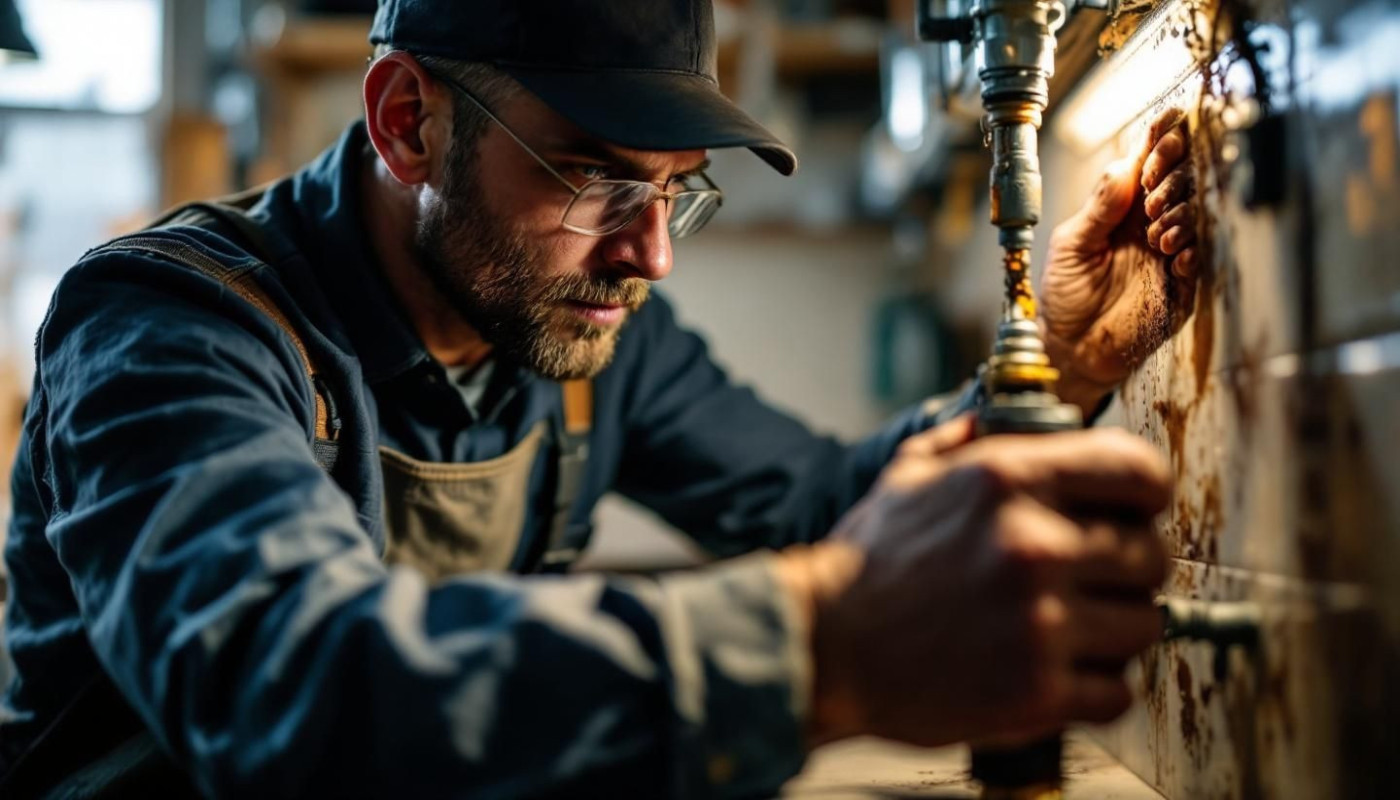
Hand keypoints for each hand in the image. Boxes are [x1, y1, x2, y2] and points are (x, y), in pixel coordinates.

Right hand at [775, 416, 1169, 747]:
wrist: (824, 646)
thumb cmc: (865, 563)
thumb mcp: (906, 477)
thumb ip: (960, 441)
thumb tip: (993, 420)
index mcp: (1007, 480)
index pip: (1137, 470)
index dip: (1144, 493)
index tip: (1133, 512)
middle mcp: (1033, 544)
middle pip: (1150, 554)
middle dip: (1125, 569)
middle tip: (1088, 582)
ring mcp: (1041, 621)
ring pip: (1143, 624)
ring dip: (1114, 630)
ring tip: (1068, 630)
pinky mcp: (1038, 690)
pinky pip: (1118, 690)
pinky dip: (1095, 688)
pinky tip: (1057, 674)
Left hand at [1041, 108, 1200, 414]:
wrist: (1071, 347)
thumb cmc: (1066, 294)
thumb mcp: (1072, 245)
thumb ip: (1099, 207)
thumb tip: (1125, 165)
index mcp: (1124, 205)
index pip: (1152, 161)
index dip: (1163, 141)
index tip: (1167, 129)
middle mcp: (1153, 222)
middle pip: (1184, 179)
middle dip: (1175, 174)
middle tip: (1153, 190)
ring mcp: (1171, 251)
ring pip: (1197, 214)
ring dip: (1182, 214)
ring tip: (1156, 234)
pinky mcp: (1183, 285)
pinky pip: (1202, 258)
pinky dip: (1191, 251)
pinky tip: (1174, 256)